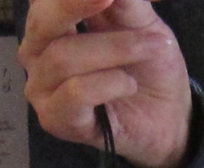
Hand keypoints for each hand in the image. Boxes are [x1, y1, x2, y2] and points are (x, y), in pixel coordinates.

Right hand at [19, 0, 191, 167]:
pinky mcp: (54, 119)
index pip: (44, 0)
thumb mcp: (140, 20)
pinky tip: (129, 85)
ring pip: (61, 58)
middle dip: (77, 5)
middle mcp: (37, 53)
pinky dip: (111, 83)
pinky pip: (75, 92)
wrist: (167, 115)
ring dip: (116, 48)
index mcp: (51, 22)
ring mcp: (41, 88)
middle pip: (41, 22)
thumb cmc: (147, 65)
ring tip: (149, 49)